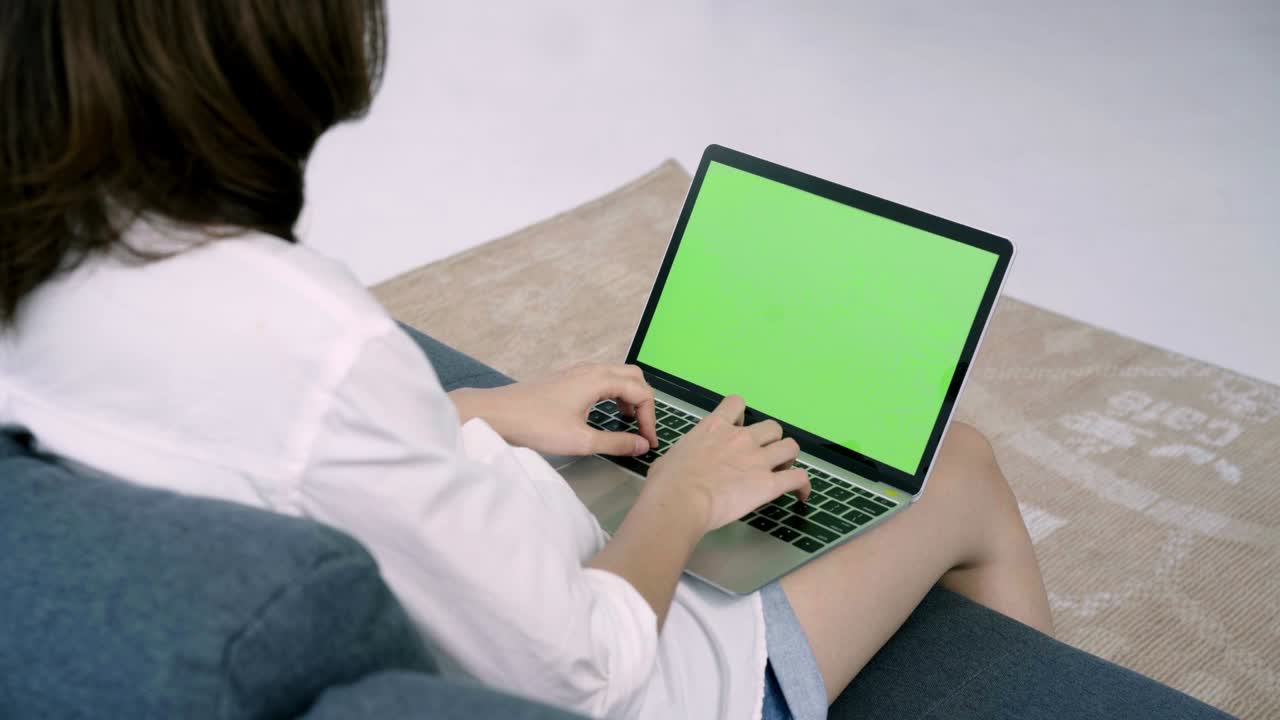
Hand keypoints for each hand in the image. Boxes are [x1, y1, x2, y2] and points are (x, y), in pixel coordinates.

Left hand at [449, 363, 658, 456]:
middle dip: (643, 402)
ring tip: (626, 422)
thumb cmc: (536, 425)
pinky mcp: (565, 378)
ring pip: (616, 375)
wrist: (496, 413)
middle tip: (641, 428)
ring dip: (628, 396)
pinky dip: (612, 393)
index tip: (647, 442)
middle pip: (633, 376)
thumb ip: (615, 443)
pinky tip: (603, 413)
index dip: (650, 418)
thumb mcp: (580, 441)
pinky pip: (600, 378)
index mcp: (598, 380)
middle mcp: (590, 369)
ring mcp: (577, 371)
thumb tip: (641, 445)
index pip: (641, 392)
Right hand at [645, 394, 810, 531]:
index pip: (737, 404)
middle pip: (772, 427)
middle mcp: (740, 438)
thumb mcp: (672, 456)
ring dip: (789, 458)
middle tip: (764, 455)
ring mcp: (757, 460)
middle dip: (771, 440)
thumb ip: (686, 453)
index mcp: (715, 427)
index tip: (739, 428)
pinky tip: (801, 494)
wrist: (679, 500)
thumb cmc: (668, 483)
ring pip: (791, 447)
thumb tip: (678, 463)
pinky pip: (798, 478)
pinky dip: (802, 485)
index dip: (742, 416)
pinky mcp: (768, 484)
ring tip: (784, 470)